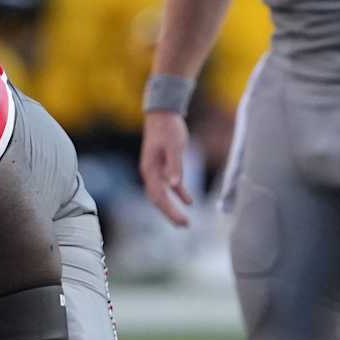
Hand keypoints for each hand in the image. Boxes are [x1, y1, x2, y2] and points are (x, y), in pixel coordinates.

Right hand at [139, 111, 194, 227]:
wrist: (163, 113)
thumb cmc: (169, 128)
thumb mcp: (175, 147)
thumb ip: (175, 166)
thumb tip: (174, 185)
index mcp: (150, 170)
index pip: (158, 197)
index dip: (170, 211)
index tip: (183, 222)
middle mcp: (150, 172)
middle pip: (158, 199)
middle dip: (170, 214)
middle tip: (185, 226)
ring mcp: (156, 170)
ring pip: (162, 195)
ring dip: (173, 207)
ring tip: (185, 221)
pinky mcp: (164, 166)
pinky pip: (170, 185)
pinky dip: (179, 194)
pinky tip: (190, 202)